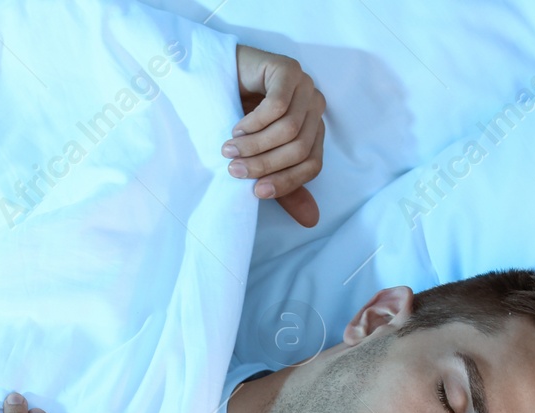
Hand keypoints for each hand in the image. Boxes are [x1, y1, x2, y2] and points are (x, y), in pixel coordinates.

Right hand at [225, 44, 326, 227]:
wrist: (220, 77)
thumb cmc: (239, 118)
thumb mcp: (260, 157)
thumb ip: (283, 187)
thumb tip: (311, 221)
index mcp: (314, 131)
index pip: (312, 166)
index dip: (286, 182)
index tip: (255, 192)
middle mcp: (314, 108)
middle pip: (299, 148)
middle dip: (264, 165)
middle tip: (233, 171)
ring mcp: (305, 86)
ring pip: (289, 129)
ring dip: (255, 145)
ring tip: (229, 150)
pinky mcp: (288, 69)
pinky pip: (277, 105)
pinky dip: (254, 123)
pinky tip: (236, 127)